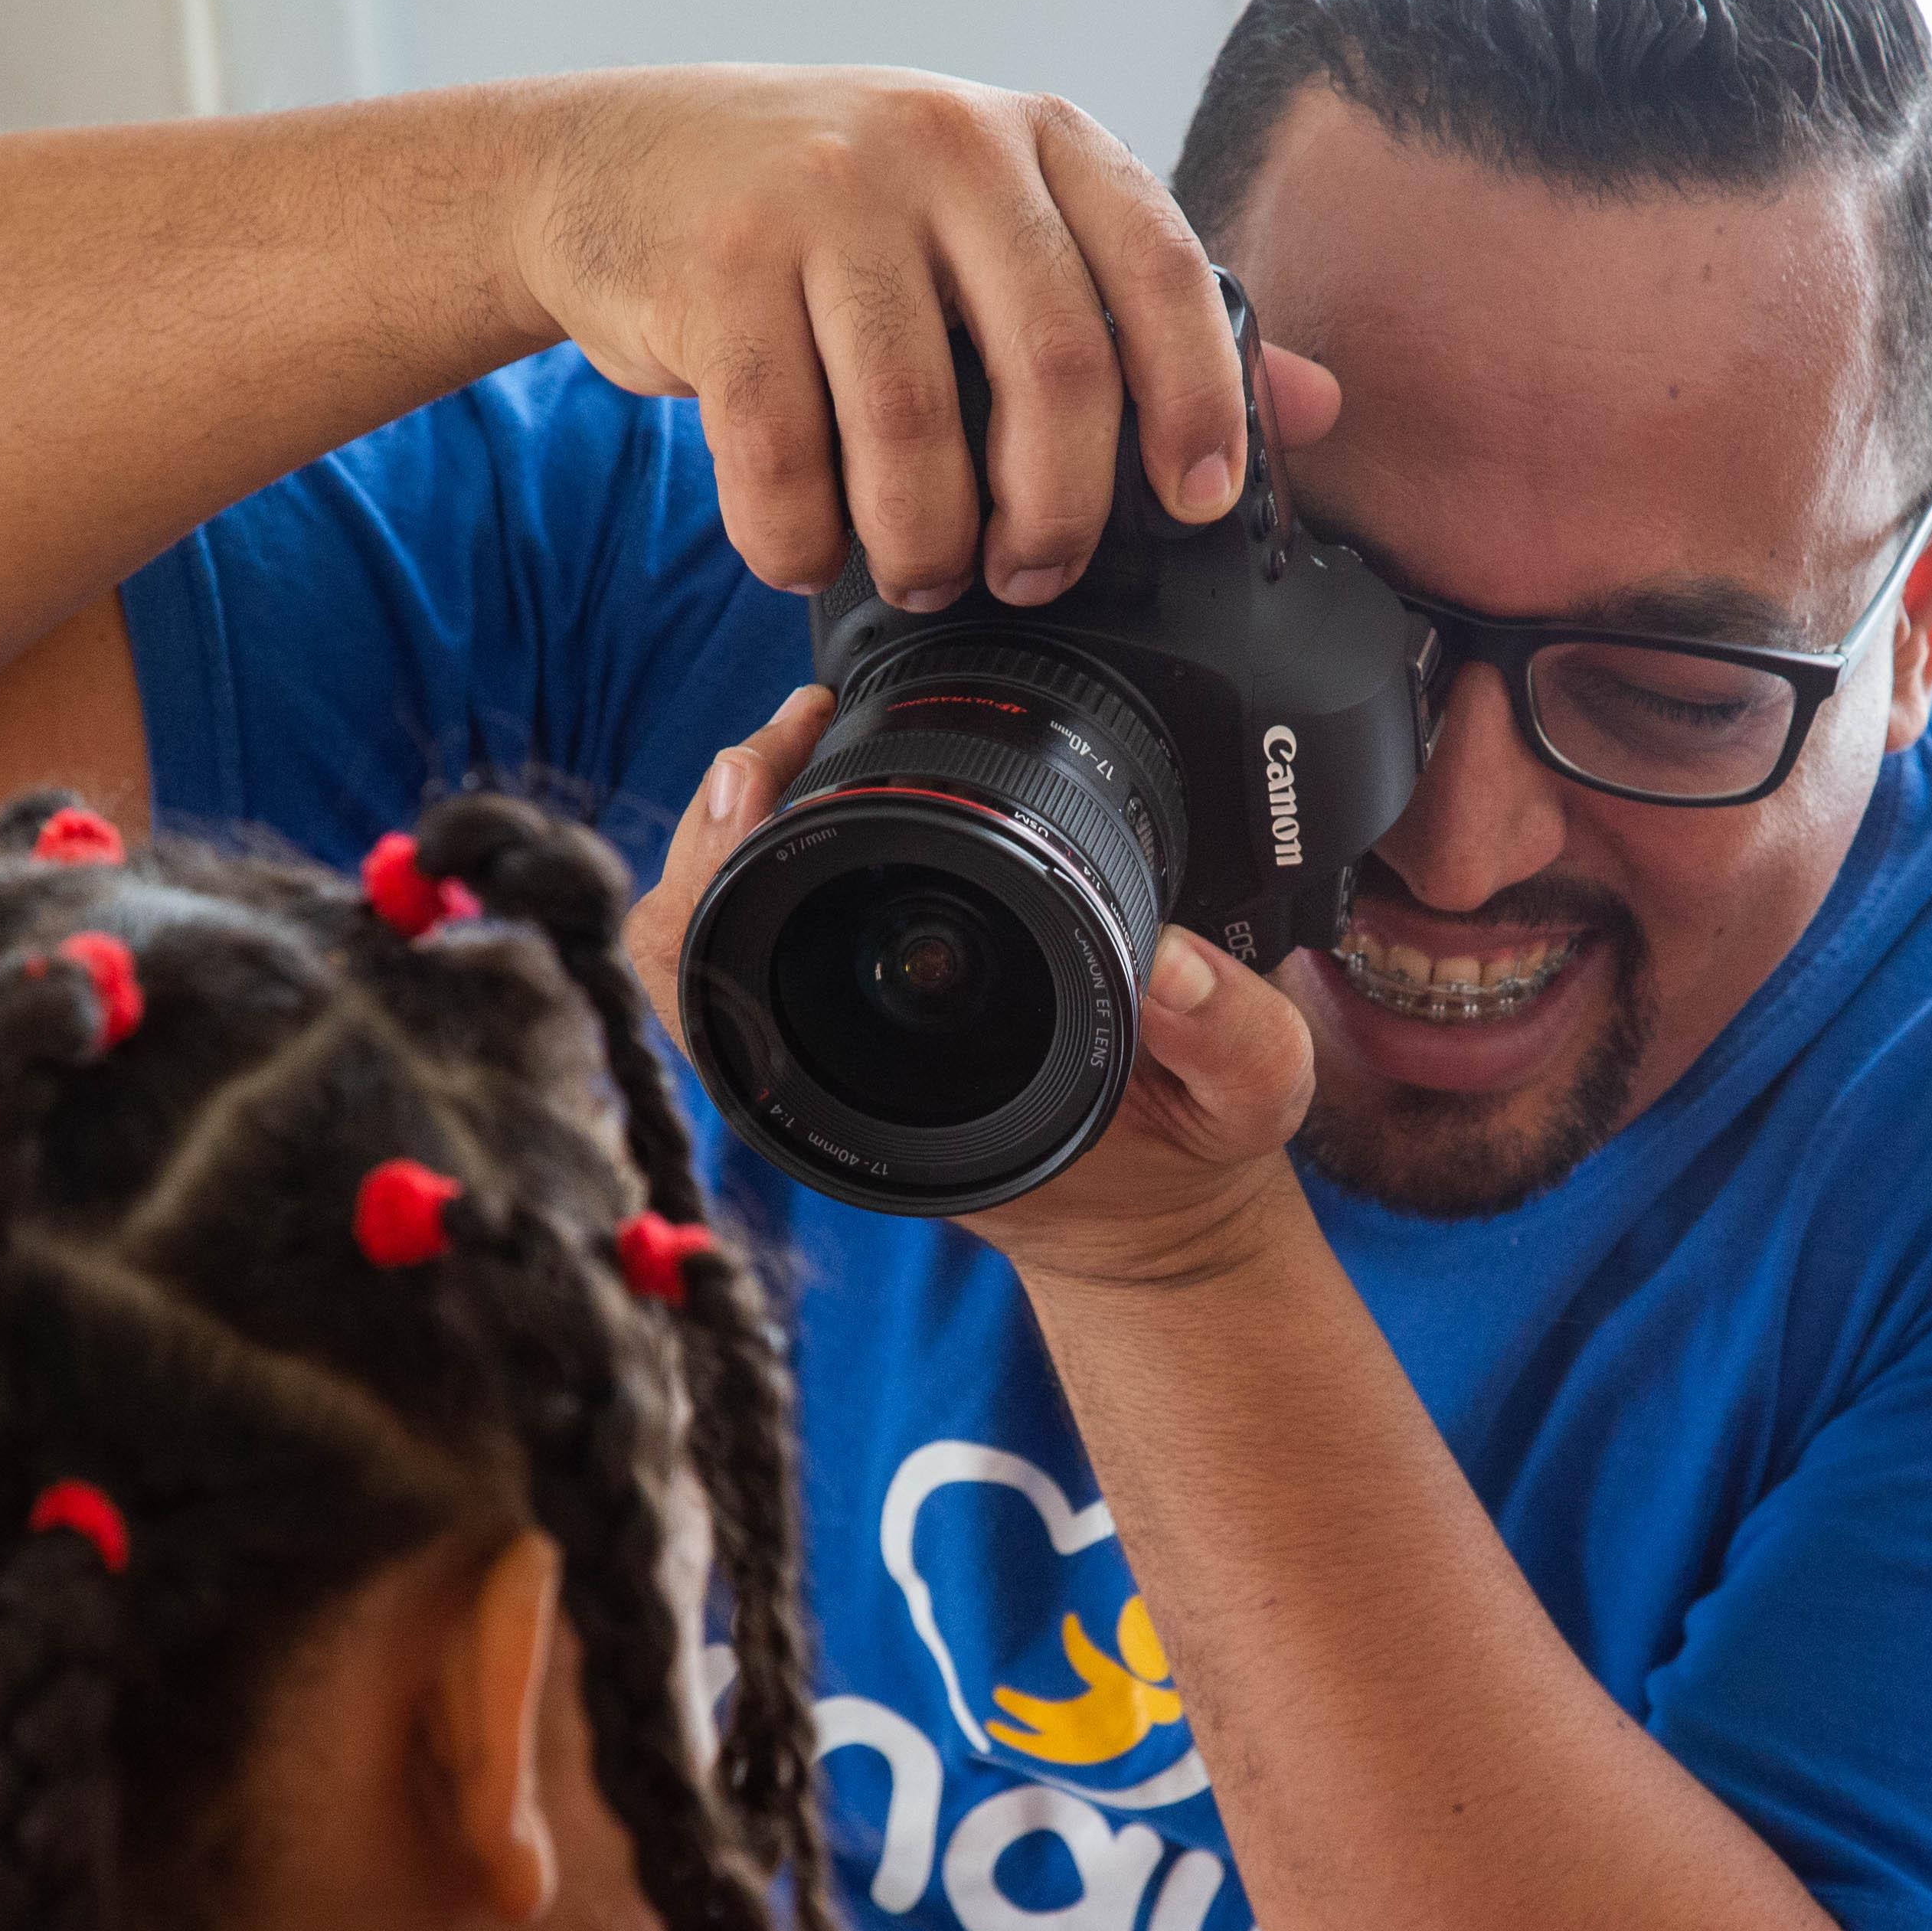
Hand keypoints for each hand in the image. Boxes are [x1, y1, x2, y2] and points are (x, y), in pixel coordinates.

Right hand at [507, 67, 1339, 610]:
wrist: (619, 167)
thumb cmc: (836, 219)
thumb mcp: (996, 224)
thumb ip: (1140, 308)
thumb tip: (1315, 407)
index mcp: (1038, 140)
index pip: (1161, 270)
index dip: (1199, 403)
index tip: (1197, 505)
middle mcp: (943, 148)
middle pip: (1055, 370)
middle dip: (1057, 515)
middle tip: (1032, 575)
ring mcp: (824, 201)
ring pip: (914, 431)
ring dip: (924, 546)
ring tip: (919, 571)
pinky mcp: (718, 272)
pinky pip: (781, 460)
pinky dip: (798, 541)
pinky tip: (806, 547)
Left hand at [630, 685, 1316, 1290]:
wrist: (1161, 1206)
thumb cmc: (1178, 1154)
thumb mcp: (1242, 1102)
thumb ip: (1232, 1040)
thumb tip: (1178, 959)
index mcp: (895, 1091)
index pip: (730, 975)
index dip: (717, 857)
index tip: (760, 765)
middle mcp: (840, 1061)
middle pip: (689, 927)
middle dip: (721, 807)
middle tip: (793, 724)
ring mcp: (838, 1032)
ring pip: (713, 917)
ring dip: (740, 820)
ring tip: (803, 736)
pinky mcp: (860, 1001)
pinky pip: (769, 919)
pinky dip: (772, 843)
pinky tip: (823, 781)